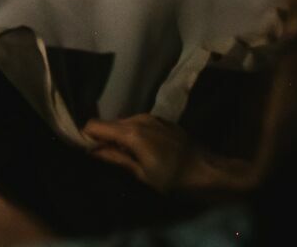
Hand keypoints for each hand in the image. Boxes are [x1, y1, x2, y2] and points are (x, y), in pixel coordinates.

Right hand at [82, 114, 253, 194]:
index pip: (94, 125)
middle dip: (104, 138)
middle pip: (109, 123)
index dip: (87, 137)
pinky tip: (146, 150)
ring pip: (124, 123)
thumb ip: (115, 158)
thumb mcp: (142, 174)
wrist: (209, 171)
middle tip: (110, 158)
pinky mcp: (162, 120)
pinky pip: (139, 123)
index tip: (89, 151)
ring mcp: (152, 117)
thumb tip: (92, 151)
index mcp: (130, 132)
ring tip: (129, 156)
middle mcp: (138, 118)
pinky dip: (135, 134)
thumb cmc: (174, 179)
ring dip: (121, 136)